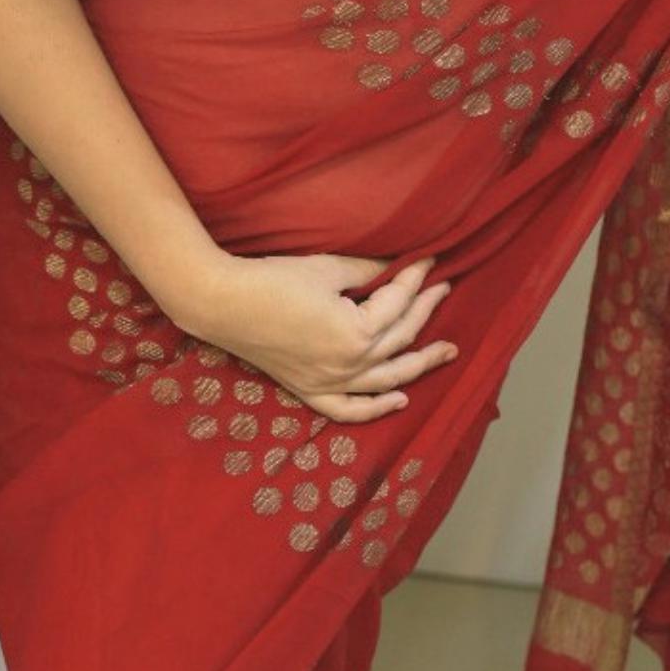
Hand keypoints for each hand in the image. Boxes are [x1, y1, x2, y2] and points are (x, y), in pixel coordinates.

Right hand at [179, 251, 457, 422]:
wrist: (223, 303)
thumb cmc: (273, 281)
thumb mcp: (327, 269)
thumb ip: (368, 270)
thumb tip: (395, 266)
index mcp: (358, 333)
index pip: (398, 304)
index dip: (415, 278)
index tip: (430, 261)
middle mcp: (350, 365)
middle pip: (400, 338)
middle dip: (425, 310)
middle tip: (443, 290)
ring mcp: (330, 383)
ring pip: (387, 379)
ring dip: (419, 365)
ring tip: (446, 352)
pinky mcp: (310, 390)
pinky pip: (349, 409)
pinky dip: (376, 409)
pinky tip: (400, 400)